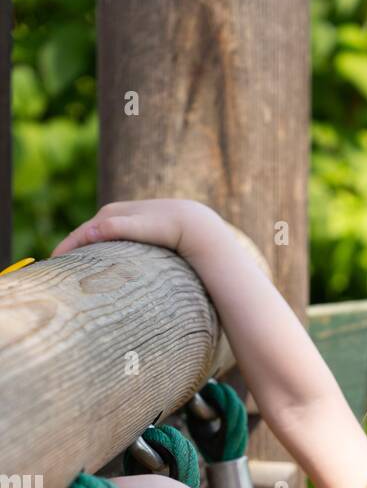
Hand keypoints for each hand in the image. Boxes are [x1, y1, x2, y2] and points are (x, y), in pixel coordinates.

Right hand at [51, 198, 219, 259]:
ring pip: (97, 238)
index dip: (65, 249)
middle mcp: (114, 214)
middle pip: (85, 235)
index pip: (80, 233)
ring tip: (74, 270)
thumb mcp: (142, 227)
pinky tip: (101, 263)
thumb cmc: (169, 226)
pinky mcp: (134, 230)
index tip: (52, 266)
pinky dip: (100, 251)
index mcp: (110, 215)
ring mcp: (123, 222)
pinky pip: (110, 241)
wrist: (194, 223)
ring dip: (84, 251)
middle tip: (58, 273)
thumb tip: (87, 233)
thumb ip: (116, 229)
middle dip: (71, 250)